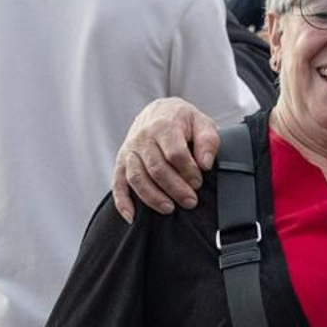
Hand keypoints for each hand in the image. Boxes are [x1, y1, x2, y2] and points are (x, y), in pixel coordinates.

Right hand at [110, 98, 217, 219]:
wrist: (160, 110)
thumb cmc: (184, 120)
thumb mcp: (202, 123)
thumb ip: (208, 141)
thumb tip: (205, 164)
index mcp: (164, 126)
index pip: (175, 154)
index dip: (188, 171)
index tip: (198, 182)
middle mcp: (143, 137)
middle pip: (156, 168)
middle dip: (175, 188)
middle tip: (191, 201)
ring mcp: (130, 150)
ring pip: (137, 178)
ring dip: (153, 197)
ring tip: (170, 208)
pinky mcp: (121, 161)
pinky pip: (118, 182)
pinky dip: (122, 201)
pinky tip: (131, 216)